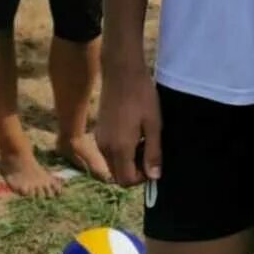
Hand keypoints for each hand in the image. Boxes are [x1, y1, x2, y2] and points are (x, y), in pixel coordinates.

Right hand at [98, 66, 161, 185]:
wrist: (122, 73)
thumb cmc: (142, 97)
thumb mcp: (154, 125)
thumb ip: (153, 153)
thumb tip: (155, 177)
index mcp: (119, 148)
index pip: (126, 180)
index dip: (142, 178)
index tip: (154, 164)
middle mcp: (105, 148)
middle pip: (118, 175)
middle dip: (134, 171)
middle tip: (149, 152)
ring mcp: (99, 139)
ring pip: (113, 164)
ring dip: (128, 161)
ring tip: (143, 141)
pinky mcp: (99, 131)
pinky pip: (109, 151)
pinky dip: (121, 151)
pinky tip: (133, 133)